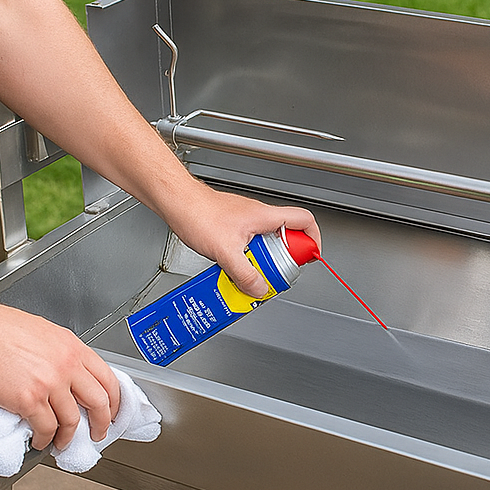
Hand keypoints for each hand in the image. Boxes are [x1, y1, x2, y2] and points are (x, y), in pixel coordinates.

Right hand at [0, 301, 121, 451]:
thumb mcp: (44, 333)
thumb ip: (62, 353)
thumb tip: (69, 371)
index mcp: (73, 347)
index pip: (108, 378)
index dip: (115, 400)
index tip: (113, 410)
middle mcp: (67, 366)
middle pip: (99, 402)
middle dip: (102, 423)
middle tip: (99, 432)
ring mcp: (50, 384)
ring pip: (72, 420)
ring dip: (69, 436)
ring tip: (63, 443)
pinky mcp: (29, 400)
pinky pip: (46, 428)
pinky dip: (45, 440)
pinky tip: (40, 441)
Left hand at [167, 183, 320, 296]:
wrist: (176, 202)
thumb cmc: (197, 214)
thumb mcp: (225, 251)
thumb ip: (245, 273)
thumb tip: (260, 288)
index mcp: (265, 216)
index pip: (304, 221)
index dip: (314, 239)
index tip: (311, 257)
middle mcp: (259, 216)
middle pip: (287, 238)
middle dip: (285, 259)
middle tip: (276, 272)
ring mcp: (246, 221)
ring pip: (267, 243)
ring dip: (263, 261)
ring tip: (252, 273)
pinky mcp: (233, 227)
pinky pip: (251, 245)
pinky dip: (248, 258)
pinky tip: (234, 267)